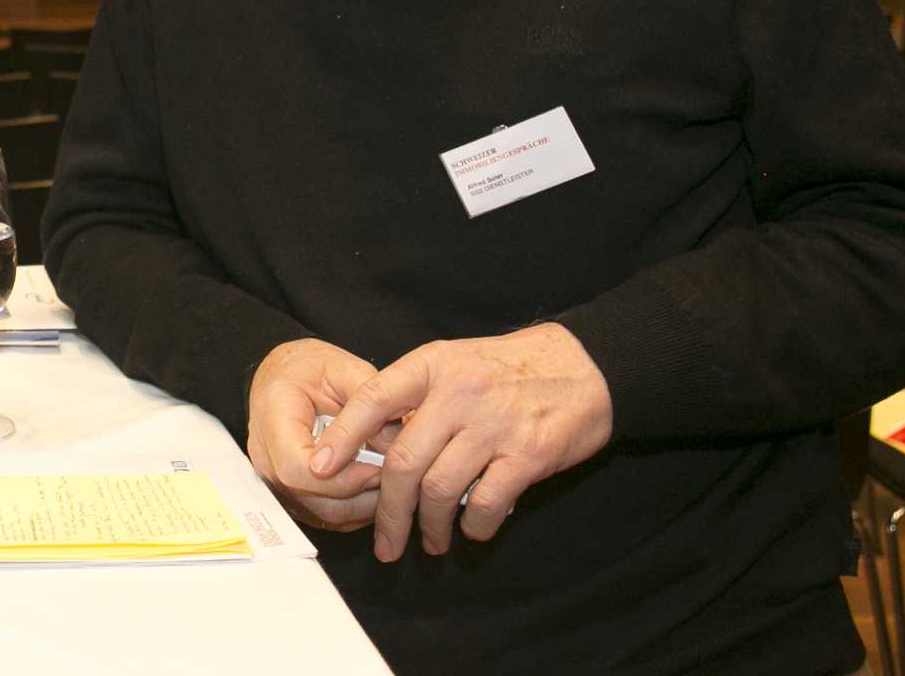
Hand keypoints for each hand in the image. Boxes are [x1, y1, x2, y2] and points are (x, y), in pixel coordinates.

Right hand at [244, 338, 389, 532]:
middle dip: (360, 493)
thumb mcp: (342, 367)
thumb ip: (368, 400)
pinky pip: (324, 516)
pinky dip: (354, 509)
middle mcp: (266, 457)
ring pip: (322, 514)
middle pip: (312, 498)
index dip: (342, 478)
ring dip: (362, 505)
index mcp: (272, 419)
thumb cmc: (308, 368)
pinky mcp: (289, 494)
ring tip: (388, 479)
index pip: (297, 468)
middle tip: (394, 474)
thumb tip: (393, 443)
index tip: (377, 466)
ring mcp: (274, 480)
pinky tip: (372, 485)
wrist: (282, 375)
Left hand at [312, 322, 612, 561]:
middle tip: (384, 543)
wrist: (584, 367)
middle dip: (388, 512)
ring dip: (430, 526)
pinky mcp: (528, 454)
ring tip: (430, 542)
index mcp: (432, 365)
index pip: (372, 399)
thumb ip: (416, 397)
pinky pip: (486, 502)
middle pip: (403, 462)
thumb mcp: (454, 362)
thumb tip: (372, 443)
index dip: (342, 437)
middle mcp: (458, 393)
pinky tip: (472, 530)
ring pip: (440, 489)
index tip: (319, 469)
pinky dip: (474, 525)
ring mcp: (493, 424)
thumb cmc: (510, 368)